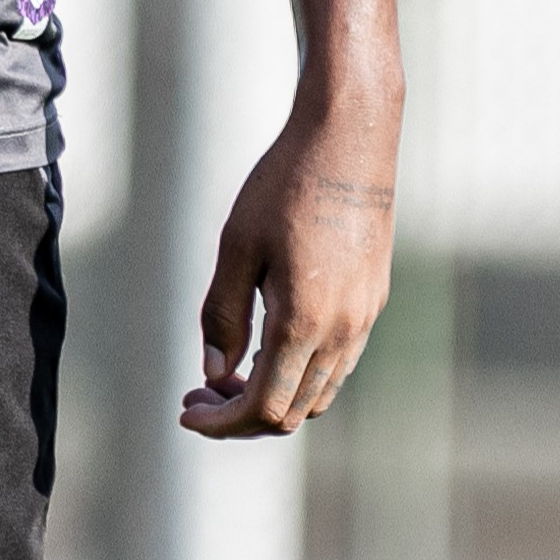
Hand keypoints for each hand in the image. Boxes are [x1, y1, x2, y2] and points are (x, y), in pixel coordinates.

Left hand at [183, 114, 396, 437]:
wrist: (351, 136)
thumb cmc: (286, 183)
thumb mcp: (237, 247)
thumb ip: (223, 316)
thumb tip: (214, 374)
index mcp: (305, 322)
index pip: (263, 407)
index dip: (221, 423)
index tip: (186, 412)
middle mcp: (343, 330)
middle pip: (292, 412)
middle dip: (240, 415)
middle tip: (199, 392)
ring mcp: (365, 317)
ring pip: (319, 393)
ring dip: (274, 396)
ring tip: (230, 371)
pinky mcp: (373, 300)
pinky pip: (337, 364)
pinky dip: (299, 373)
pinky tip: (268, 344)